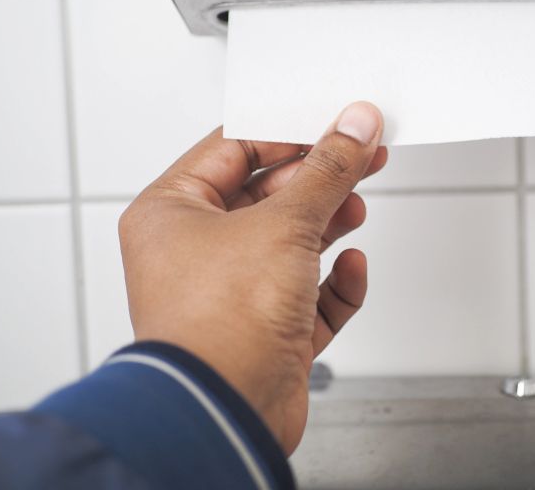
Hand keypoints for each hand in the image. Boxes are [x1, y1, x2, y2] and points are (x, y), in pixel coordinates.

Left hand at [117, 102, 386, 453]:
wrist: (226, 414)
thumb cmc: (219, 325)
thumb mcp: (283, 224)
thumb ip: (327, 170)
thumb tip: (353, 128)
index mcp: (172, 213)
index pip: (233, 149)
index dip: (289, 132)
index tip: (335, 121)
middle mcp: (194, 251)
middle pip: (267, 195)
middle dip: (318, 179)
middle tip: (363, 157)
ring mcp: (230, 293)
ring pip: (289, 244)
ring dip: (328, 224)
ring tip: (356, 207)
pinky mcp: (264, 331)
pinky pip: (307, 294)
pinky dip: (333, 282)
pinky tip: (352, 269)